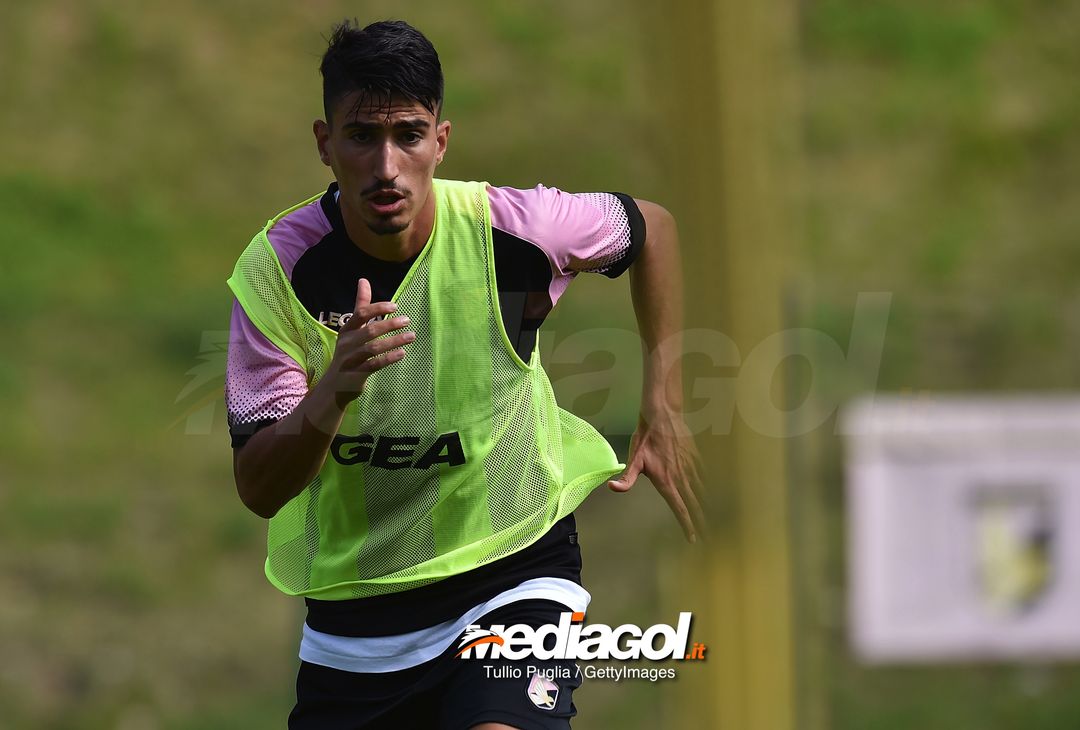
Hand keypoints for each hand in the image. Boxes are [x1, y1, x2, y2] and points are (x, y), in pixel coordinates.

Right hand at [322, 278, 414, 405]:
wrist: (335, 385)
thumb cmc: (348, 352)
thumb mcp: (352, 329)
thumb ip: (361, 306)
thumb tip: (363, 280)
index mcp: (347, 330)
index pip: (360, 314)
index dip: (377, 308)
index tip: (394, 306)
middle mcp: (347, 343)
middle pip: (370, 331)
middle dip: (389, 324)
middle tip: (407, 320)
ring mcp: (351, 359)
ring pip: (374, 348)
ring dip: (394, 341)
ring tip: (411, 336)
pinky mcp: (357, 374)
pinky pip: (375, 365)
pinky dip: (389, 358)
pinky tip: (402, 353)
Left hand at [606, 407, 705, 542]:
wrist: (662, 415)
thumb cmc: (645, 438)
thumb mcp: (634, 459)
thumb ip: (627, 477)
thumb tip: (613, 488)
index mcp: (666, 481)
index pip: (679, 507)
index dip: (687, 524)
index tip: (693, 538)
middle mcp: (681, 478)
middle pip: (695, 504)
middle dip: (702, 522)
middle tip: (710, 537)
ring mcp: (691, 468)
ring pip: (703, 492)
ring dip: (709, 508)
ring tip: (716, 522)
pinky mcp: (697, 458)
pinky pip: (707, 477)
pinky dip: (712, 489)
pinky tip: (717, 496)